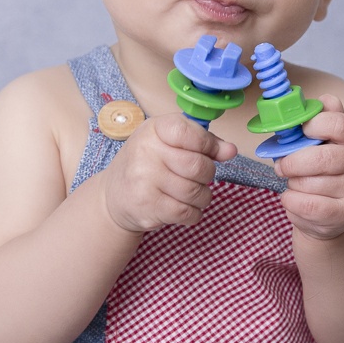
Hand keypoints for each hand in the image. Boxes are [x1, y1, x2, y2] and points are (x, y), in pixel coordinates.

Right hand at [98, 113, 236, 233]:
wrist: (113, 196)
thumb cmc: (147, 163)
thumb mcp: (169, 142)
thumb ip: (203, 142)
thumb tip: (230, 150)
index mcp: (154, 129)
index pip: (191, 133)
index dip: (209, 145)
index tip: (213, 153)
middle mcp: (146, 152)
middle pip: (198, 166)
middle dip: (208, 175)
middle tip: (200, 177)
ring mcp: (145, 180)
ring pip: (195, 192)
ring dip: (203, 196)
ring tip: (193, 193)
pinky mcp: (147, 206)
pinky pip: (186, 212)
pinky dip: (194, 213)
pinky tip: (186, 207)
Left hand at [273, 95, 343, 240]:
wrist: (334, 212)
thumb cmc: (324, 169)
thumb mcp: (326, 141)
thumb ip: (323, 118)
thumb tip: (324, 99)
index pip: (339, 124)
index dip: (314, 125)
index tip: (300, 131)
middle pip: (322, 158)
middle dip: (293, 162)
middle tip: (281, 166)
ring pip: (310, 183)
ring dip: (293, 184)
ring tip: (295, 183)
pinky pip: (307, 205)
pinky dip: (291, 201)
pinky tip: (293, 199)